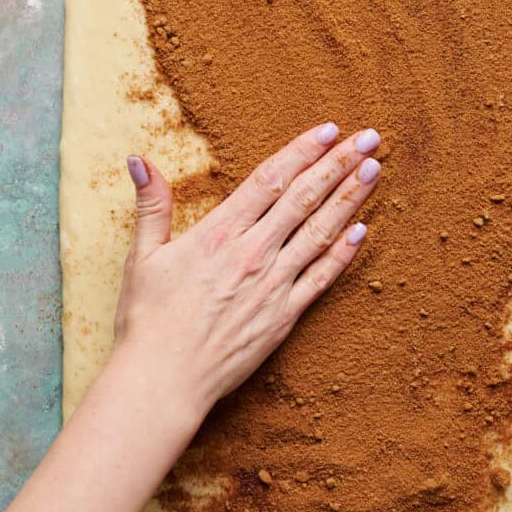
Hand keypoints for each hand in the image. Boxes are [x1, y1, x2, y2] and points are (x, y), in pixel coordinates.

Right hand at [115, 122, 380, 437]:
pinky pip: (321, 278)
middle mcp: (252, 254)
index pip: (270, 180)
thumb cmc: (148, 320)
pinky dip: (343, 253)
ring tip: (373, 170)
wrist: (164, 381)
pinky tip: (362, 231)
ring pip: (319, 232)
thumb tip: (137, 159)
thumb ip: (151, 205)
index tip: (327, 130)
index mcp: (218, 234)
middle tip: (368, 138)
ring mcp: (273, 285)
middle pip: (304, 198)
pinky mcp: (284, 316)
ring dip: (349, 199)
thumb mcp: (142, 256)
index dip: (301, 151)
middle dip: (337, 164)